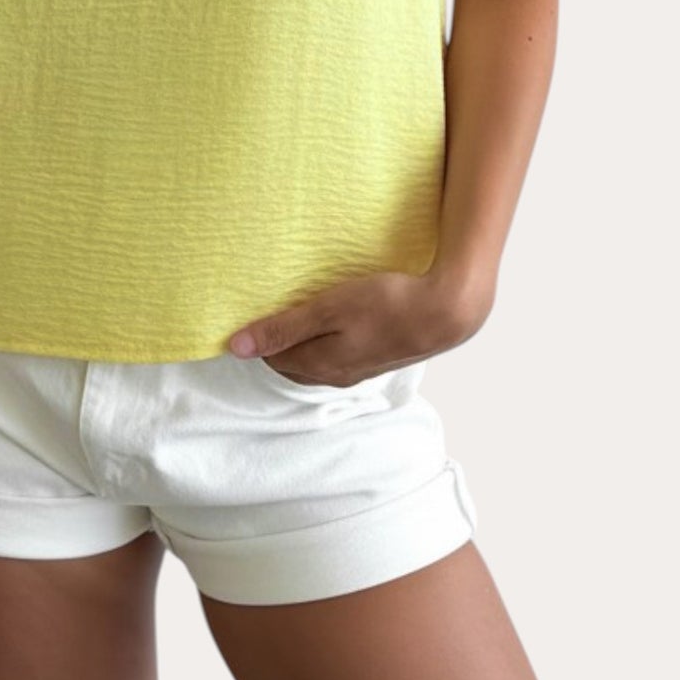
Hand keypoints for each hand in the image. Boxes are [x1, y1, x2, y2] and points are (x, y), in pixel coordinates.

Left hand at [227, 268, 492, 386]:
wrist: (444, 312)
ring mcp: (358, 369)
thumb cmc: (386, 304)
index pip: (271, 357)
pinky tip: (333, 319)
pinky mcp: (376, 358)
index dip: (259, 335)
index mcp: (319, 365)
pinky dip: (325, 339)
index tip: (252, 308)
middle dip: (277, 340)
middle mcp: (336, 375)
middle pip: (292, 361)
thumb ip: (283, 328)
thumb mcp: (328, 309)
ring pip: (315, 359)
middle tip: (268, 308)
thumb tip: (235, 348)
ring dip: (302, 340)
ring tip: (296, 311)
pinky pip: (338, 354)